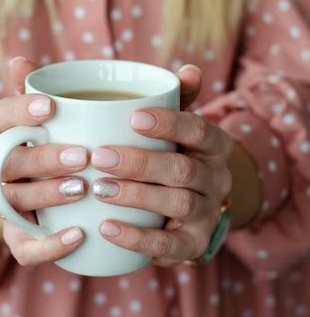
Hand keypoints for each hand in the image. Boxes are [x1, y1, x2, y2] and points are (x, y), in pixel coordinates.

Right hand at [0, 57, 89, 265]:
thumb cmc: (47, 140)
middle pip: (9, 163)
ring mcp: (7, 204)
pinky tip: (78, 235)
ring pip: (16, 201)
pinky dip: (49, 245)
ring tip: (82, 188)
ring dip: (48, 195)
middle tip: (81, 155)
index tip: (50, 107)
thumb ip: (40, 88)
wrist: (30, 189)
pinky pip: (25, 247)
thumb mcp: (45, 114)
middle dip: (43, 158)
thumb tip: (19, 60)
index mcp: (2, 134)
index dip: (19, 113)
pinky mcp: (19, 236)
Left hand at [90, 65, 232, 266]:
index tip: (133, 118)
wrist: (192, 206)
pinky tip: (106, 227)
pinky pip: (169, 246)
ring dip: (136, 195)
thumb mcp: (177, 126)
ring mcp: (208, 214)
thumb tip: (189, 71)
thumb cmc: (173, 153)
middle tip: (99, 156)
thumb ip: (178, 99)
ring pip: (178, 203)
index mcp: (214, 145)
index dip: (170, 123)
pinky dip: (137, 238)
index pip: (200, 130)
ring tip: (99, 189)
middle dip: (140, 162)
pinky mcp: (193, 246)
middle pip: (183, 169)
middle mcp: (217, 179)